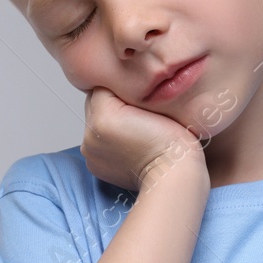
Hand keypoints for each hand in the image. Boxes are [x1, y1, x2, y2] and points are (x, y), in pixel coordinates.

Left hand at [82, 86, 206, 191]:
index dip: (122, 87)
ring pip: (96, 122)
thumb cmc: (172, 142)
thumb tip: (117, 85)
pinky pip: (98, 141)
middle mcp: (90, 134)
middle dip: (113, 104)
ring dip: (111, 121)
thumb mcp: (154, 101)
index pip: (103, 86)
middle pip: (96, 104)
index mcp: (102, 115)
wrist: (173, 177)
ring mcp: (90, 151)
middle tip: (137, 112)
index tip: (139, 95)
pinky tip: (129, 142)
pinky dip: (109, 140)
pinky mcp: (94, 166)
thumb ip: (128, 88)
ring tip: (135, 128)